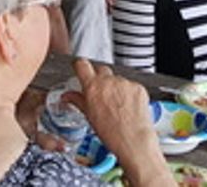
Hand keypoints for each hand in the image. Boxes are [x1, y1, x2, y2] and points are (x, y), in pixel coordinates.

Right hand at [63, 60, 168, 182]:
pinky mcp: (138, 87)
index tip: (81, 69)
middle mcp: (108, 81)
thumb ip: (78, 101)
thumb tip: (67, 96)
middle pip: (101, 70)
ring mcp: (124, 83)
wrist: (134, 141)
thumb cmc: (111, 133)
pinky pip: (131, 85)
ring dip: (116, 87)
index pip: (81, 64)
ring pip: (117, 79)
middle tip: (101, 94)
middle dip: (100, 79)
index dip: (80, 66)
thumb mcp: (89, 116)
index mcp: (92, 86)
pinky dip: (129, 93)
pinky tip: (128, 107)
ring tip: (118, 105)